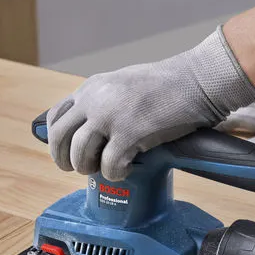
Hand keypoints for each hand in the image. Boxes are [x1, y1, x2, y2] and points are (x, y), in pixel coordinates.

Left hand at [47, 27, 254, 180]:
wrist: (197, 81)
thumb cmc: (169, 85)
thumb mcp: (124, 85)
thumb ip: (104, 102)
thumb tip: (93, 128)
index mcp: (92, 88)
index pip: (57, 117)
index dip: (58, 140)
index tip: (67, 152)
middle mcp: (94, 100)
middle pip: (60, 138)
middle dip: (64, 160)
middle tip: (80, 169)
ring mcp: (110, 117)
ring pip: (80, 155)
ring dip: (90, 168)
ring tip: (106, 169)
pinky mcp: (129, 134)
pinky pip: (109, 166)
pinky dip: (115, 173)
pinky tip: (127, 169)